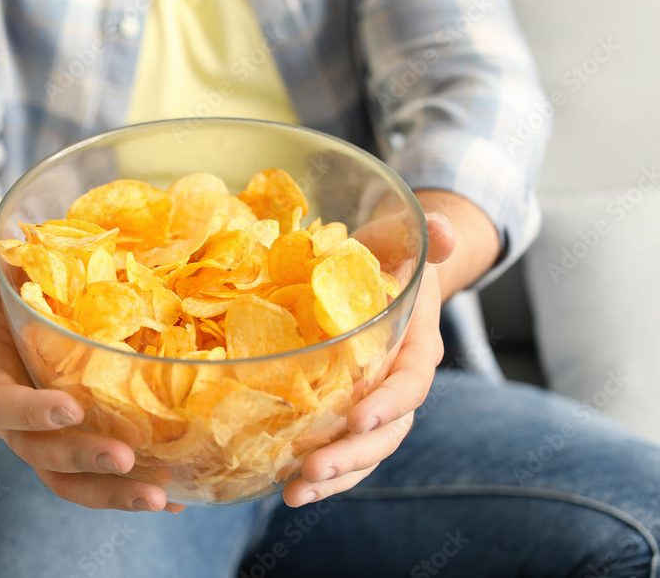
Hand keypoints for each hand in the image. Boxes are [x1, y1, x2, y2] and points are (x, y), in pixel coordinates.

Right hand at [0, 238, 184, 512]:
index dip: (34, 412)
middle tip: (125, 459)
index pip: (4, 405)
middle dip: (83, 460)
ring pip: (69, 480)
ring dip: (112, 493)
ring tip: (158, 497)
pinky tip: (176, 498)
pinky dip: (131, 490)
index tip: (71, 409)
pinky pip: (96, 477)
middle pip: (41, 456)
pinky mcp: (72, 443)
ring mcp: (43, 438)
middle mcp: (13, 421)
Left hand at [282, 213, 453, 506]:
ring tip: (294, 494)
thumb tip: (444, 230)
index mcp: (417, 349)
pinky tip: (281, 486)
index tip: (358, 419)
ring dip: (332, 478)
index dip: (389, 404)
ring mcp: (372, 406)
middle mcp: (398, 386)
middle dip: (352, 456)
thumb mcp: (406, 242)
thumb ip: (427, 238)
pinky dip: (315, 472)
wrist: (380, 276)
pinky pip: (336, 450)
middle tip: (311, 471)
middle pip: (386, 434)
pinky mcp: (343, 415)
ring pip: (363, 454)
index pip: (411, 384)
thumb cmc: (390, 258)